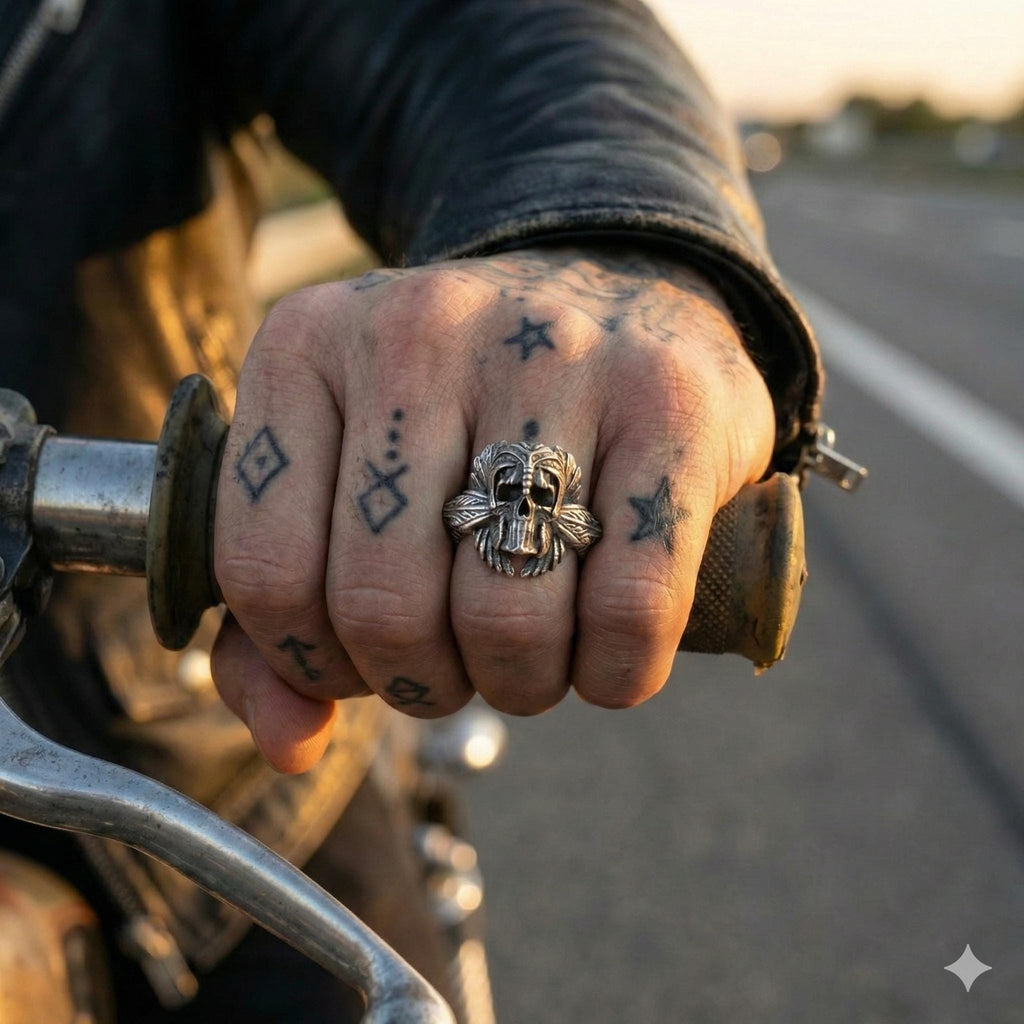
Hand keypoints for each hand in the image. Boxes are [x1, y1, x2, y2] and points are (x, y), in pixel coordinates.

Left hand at [210, 247, 773, 771]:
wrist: (622, 299)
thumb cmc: (468, 416)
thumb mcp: (349, 477)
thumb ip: (287, 613)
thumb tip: (290, 744)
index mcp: (310, 348)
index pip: (265, 570)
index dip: (313, 660)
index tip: (364, 659)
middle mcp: (422, 330)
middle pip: (383, 606)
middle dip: (421, 685)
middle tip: (456, 668)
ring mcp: (553, 356)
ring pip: (505, 617)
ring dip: (516, 684)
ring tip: (526, 656)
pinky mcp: (670, 402)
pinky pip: (628, 605)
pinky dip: (615, 673)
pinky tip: (609, 657)